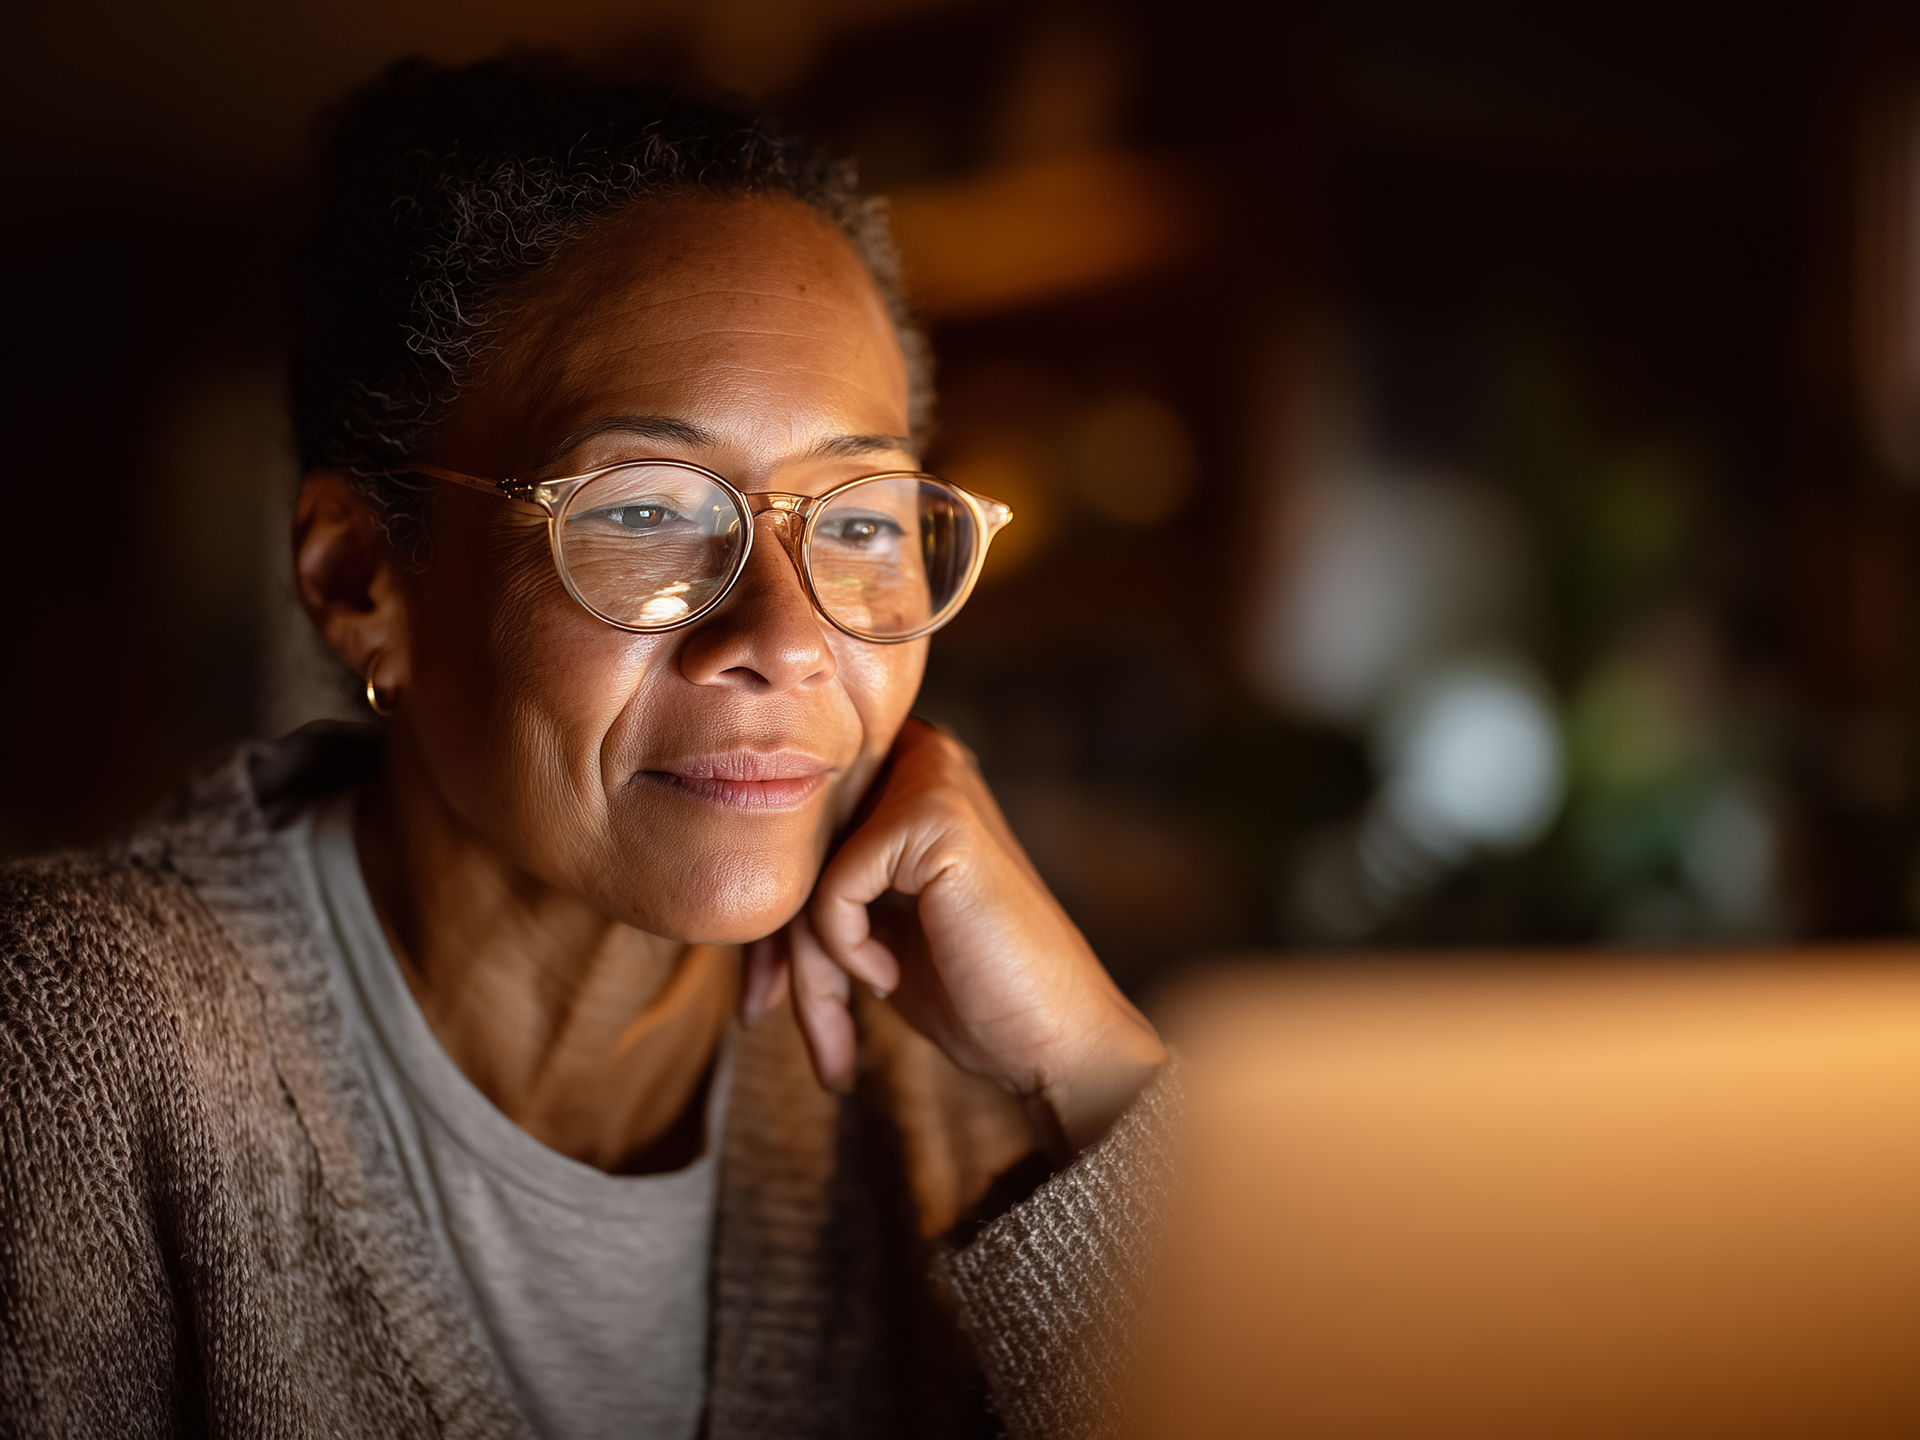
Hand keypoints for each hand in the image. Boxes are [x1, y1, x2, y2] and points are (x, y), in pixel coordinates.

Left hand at [740, 718, 1166, 1155]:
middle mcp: (919, 750)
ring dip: (809, 963)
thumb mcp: (869, 922)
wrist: (1054, 1039)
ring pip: (806, 870)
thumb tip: (724, 868)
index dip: (768, 915)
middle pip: (795, 844)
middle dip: (777, 944)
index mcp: (905, 764)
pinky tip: (889, 978)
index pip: (796, 824)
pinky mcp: (934, 816)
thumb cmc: (968, 986)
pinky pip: (831, 891)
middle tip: (775, 1019)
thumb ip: (812, 877)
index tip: (759, 997)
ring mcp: (931, 775)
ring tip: (837, 1029)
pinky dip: (847, 952)